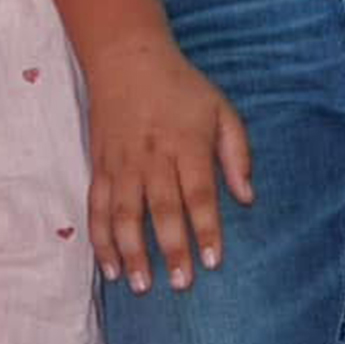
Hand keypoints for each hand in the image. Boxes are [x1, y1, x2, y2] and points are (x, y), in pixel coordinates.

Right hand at [80, 37, 253, 292]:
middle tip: (181, 284)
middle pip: (161, 209)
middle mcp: (152, 157)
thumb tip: (248, 198)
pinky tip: (109, 266)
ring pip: (124, 214)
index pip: (198, 193)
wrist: (126, 58)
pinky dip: (100, 238)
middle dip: (171, 248)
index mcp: (186, 144)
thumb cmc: (182, 87)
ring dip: (131, 252)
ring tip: (140, 285)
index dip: (206, 228)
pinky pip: (97, 207)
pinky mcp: (99, 166)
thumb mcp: (222, 110)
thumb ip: (237, 153)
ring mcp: (121, 163)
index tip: (213, 261)